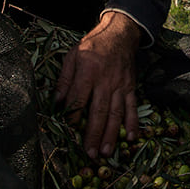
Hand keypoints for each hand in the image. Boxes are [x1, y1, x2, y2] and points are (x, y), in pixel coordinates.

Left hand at [53, 10, 140, 158]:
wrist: (120, 34)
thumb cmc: (93, 46)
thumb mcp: (72, 56)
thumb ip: (64, 79)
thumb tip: (56, 102)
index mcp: (88, 71)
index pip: (79, 98)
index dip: (73, 117)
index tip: (69, 132)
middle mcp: (105, 80)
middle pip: (99, 111)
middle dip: (94, 134)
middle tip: (90, 154)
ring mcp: (120, 85)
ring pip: (116, 113)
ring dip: (112, 134)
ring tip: (107, 152)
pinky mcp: (131, 87)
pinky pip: (133, 107)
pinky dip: (133, 123)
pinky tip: (132, 138)